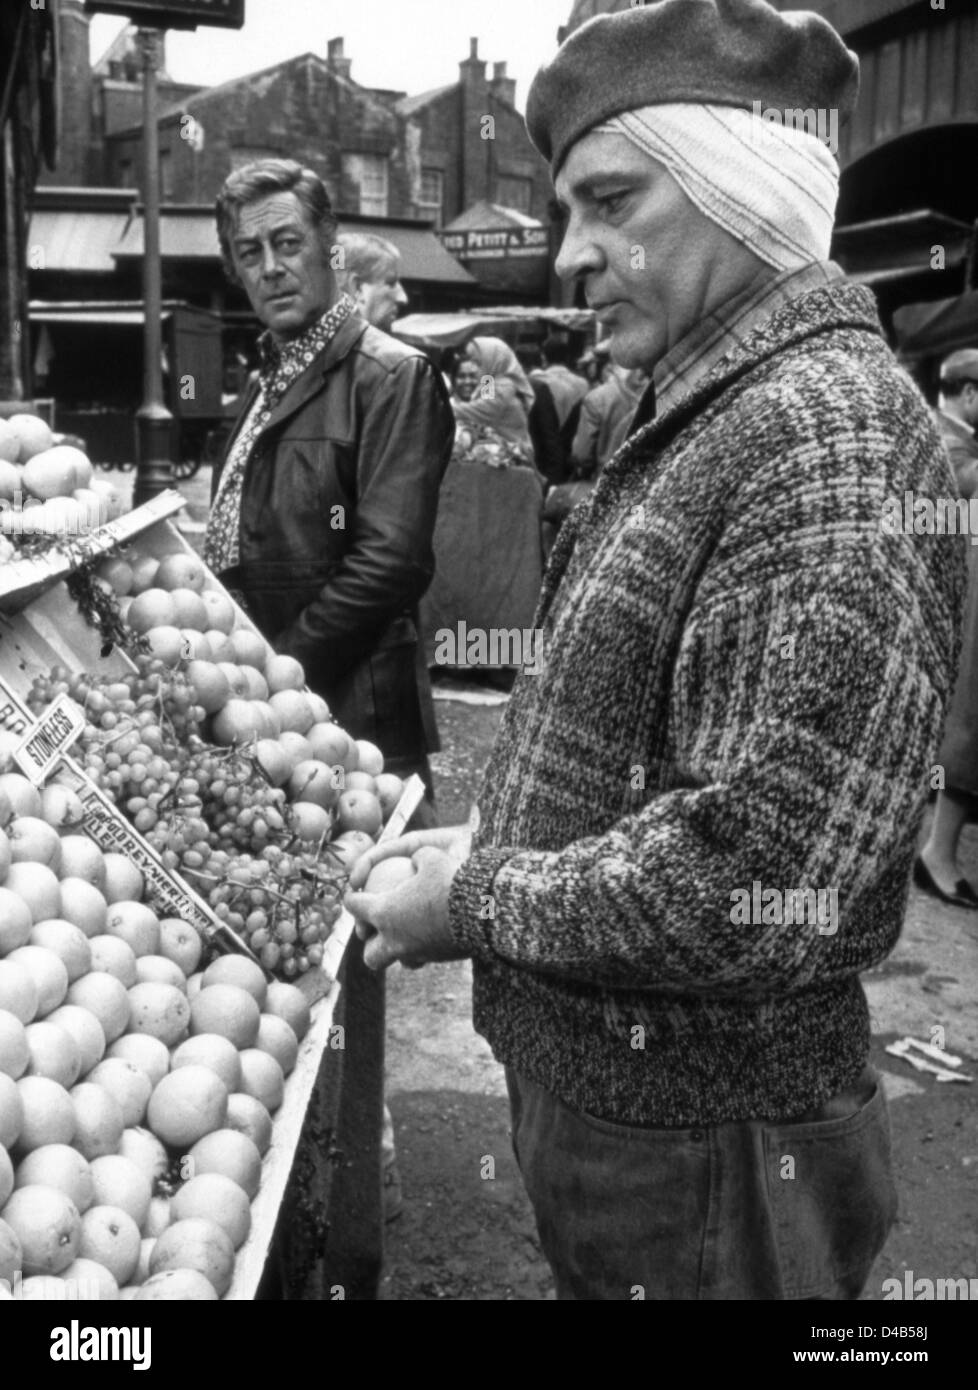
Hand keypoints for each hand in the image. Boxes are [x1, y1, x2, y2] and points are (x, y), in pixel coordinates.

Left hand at [343, 826, 472, 972]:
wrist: (484, 908)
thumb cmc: (452, 878)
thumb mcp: (430, 854)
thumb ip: (416, 856)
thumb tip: (414, 857)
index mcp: (384, 913)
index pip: (356, 907)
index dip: (351, 899)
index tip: (353, 895)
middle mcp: (395, 940)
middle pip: (371, 954)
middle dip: (370, 944)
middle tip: (375, 930)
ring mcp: (417, 953)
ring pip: (397, 961)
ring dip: (397, 950)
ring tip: (403, 936)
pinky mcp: (439, 958)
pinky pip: (423, 957)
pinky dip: (422, 946)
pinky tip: (429, 933)